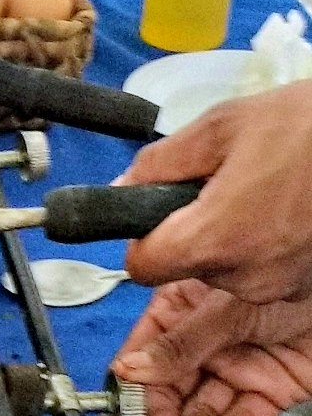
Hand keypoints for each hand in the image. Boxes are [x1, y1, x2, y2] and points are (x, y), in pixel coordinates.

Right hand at [110, 280, 311, 415]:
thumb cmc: (290, 265)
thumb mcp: (226, 305)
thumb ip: (180, 344)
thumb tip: (128, 372)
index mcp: (179, 310)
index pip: (141, 359)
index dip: (128, 397)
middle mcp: (201, 343)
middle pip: (168, 394)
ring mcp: (234, 368)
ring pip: (204, 414)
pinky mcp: (268, 390)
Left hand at [119, 80, 311, 303]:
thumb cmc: (306, 126)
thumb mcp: (222, 125)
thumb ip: (160, 163)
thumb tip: (121, 188)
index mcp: (213, 239)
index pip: (141, 267)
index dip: (141, 241)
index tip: (156, 215)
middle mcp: (242, 277)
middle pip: (184, 270)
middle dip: (191, 236)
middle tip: (222, 190)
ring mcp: (277, 289)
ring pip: (223, 275)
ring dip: (228, 243)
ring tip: (262, 196)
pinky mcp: (302, 290)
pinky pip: (261, 276)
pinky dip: (262, 251)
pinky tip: (285, 215)